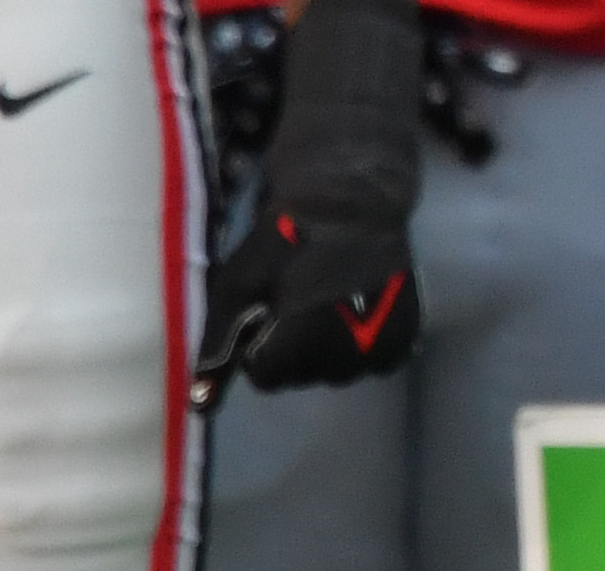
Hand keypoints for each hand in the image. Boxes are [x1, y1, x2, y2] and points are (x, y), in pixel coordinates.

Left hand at [190, 0, 421, 406]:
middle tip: (298, 295)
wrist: (355, 199)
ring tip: (327, 297)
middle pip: (300, 376)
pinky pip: (370, 363)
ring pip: (334, 371)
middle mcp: (347, 356)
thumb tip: (198, 404)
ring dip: (324, 345)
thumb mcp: (237, 284)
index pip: (264, 375)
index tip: (269, 305)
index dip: (258, 340)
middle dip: (291, 345)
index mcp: (302, 343)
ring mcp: (382, 349)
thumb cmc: (286, 237)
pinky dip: (359, 341)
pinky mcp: (406, 339)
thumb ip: (218, 344)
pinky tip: (354, 304)